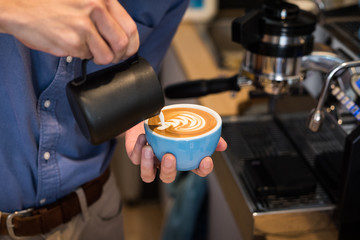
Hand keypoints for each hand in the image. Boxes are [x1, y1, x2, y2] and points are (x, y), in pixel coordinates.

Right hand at [0, 0, 138, 64]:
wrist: (19, 8)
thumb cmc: (50, 4)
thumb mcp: (82, 0)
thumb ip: (103, 13)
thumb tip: (123, 35)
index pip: (130, 27)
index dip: (131, 44)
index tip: (127, 50)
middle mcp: (96, 9)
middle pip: (123, 44)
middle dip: (118, 55)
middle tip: (110, 55)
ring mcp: (84, 26)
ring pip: (107, 56)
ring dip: (100, 57)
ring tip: (88, 49)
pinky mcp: (73, 41)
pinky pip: (88, 57)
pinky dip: (82, 55)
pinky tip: (72, 44)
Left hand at [125, 122, 226, 182]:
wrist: (147, 116)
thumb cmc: (169, 123)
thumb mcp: (188, 124)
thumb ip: (205, 134)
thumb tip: (222, 144)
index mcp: (182, 158)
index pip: (195, 170)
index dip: (202, 169)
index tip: (205, 160)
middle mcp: (165, 163)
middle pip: (168, 178)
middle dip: (169, 170)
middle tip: (170, 157)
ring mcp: (150, 161)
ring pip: (148, 176)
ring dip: (148, 165)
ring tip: (149, 150)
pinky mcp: (136, 156)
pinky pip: (135, 158)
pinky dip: (137, 149)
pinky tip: (142, 138)